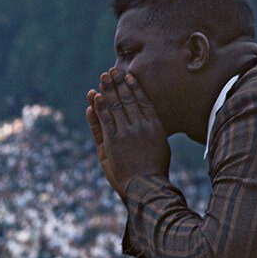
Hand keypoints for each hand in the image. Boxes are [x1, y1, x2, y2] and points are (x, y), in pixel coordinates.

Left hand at [86, 68, 169, 201]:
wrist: (147, 186)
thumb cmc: (154, 170)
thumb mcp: (160, 146)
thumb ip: (151, 129)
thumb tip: (148, 117)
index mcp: (155, 126)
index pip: (143, 101)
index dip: (134, 87)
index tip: (127, 76)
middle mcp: (142, 126)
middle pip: (128, 99)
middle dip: (118, 84)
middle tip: (111, 71)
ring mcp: (127, 133)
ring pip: (116, 106)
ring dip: (108, 90)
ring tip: (103, 77)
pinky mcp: (114, 141)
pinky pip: (105, 120)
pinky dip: (100, 107)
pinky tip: (96, 96)